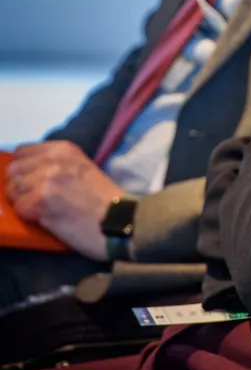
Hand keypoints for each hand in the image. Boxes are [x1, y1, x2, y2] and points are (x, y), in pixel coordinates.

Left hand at [5, 141, 126, 258]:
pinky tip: (44, 218)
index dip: (22, 168)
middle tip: (33, 199)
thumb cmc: (103, 200)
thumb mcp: (81, 170)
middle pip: (14, 170)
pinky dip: (28, 215)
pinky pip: (19, 207)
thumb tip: (27, 173)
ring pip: (13, 189)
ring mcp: (48, 178)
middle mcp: (54, 159)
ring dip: (22, 201)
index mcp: (64, 150)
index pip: (22, 152)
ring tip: (39, 209)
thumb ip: (55, 166)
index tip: (29, 182)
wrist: (119, 220)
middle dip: (19, 186)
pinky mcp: (43, 199)